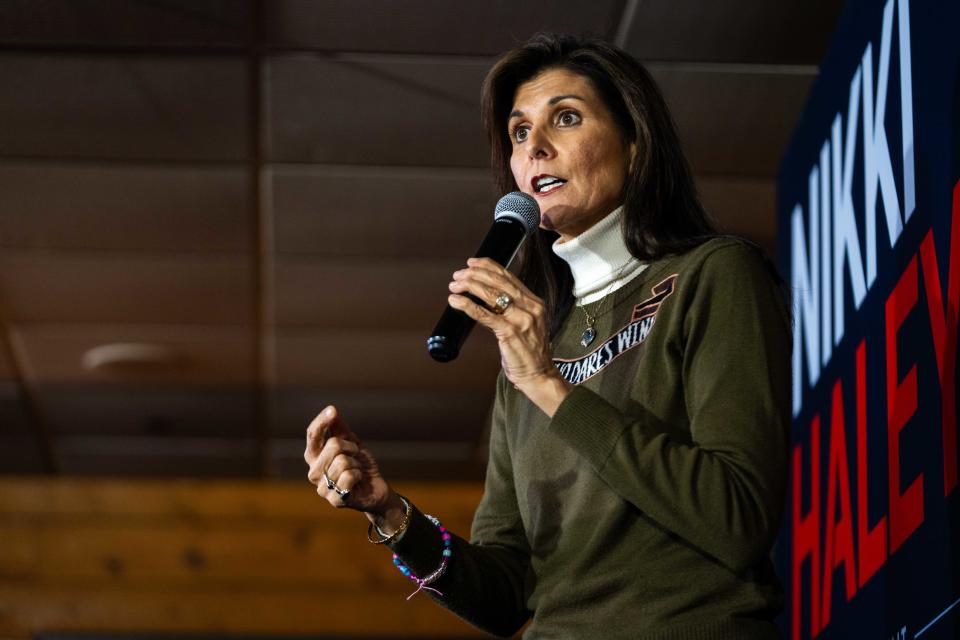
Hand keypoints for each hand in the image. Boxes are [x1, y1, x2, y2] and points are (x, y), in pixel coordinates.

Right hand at [304, 405, 391, 513]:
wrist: (375, 489)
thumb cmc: (360, 464)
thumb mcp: (352, 442)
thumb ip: (340, 428)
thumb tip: (331, 411)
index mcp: (315, 456)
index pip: (312, 435)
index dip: (321, 421)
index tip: (332, 410)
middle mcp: (314, 472)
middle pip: (332, 445)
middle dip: (351, 447)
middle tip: (355, 455)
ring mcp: (322, 487)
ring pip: (342, 462)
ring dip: (356, 463)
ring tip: (356, 470)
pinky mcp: (334, 499)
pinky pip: (349, 477)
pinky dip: (359, 474)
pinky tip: (358, 481)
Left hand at [448, 257, 571, 414]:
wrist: (539, 374)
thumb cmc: (529, 352)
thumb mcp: (526, 323)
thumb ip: (513, 309)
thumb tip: (486, 295)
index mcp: (535, 302)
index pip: (509, 277)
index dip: (488, 266)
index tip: (472, 263)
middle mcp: (531, 307)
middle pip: (499, 282)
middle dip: (475, 275)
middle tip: (458, 275)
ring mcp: (522, 319)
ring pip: (492, 294)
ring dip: (469, 286)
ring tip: (454, 286)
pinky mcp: (510, 332)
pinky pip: (485, 314)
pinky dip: (468, 305)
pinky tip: (456, 301)